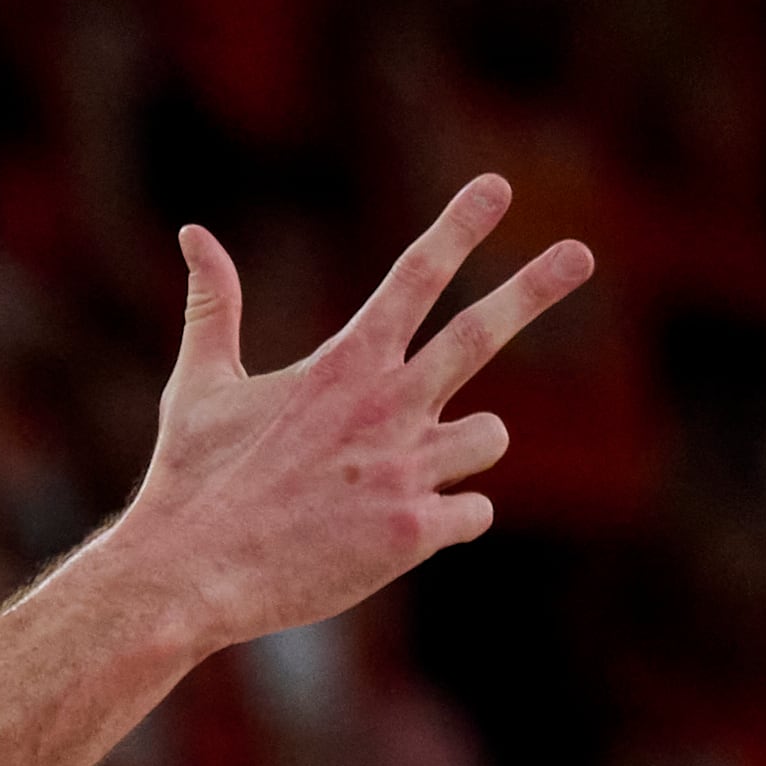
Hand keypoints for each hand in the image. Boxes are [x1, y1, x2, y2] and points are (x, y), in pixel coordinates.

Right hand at [100, 176, 591, 656]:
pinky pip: (473, 512)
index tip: (496, 188)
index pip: (414, 277)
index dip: (459, 227)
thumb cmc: (189, 482)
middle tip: (579, 253)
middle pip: (481, 332)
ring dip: (461, 449)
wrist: (186, 577)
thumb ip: (213, 307)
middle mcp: (385, 406)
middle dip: (536, 285)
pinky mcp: (414, 530)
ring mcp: (405, 468)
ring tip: (400, 476)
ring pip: (487, 437)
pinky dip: (446, 520)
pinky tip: (391, 534)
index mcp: (342, 366)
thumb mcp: (199, 386)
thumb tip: (192, 232)